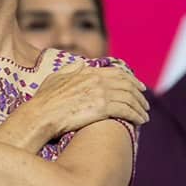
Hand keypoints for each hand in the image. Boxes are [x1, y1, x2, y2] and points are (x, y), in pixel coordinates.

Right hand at [20, 61, 148, 138]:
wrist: (40, 115)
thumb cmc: (43, 101)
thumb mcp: (54, 78)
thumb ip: (69, 69)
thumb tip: (79, 64)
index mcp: (87, 72)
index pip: (116, 73)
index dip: (131, 79)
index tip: (138, 87)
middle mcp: (96, 79)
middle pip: (126, 84)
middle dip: (139, 94)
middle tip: (145, 103)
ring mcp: (100, 93)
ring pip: (129, 98)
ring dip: (140, 107)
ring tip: (144, 115)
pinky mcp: (102, 108)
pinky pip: (126, 110)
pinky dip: (136, 115)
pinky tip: (139, 121)